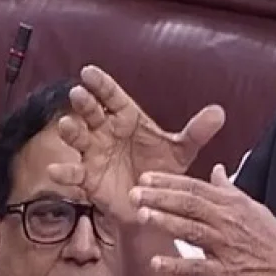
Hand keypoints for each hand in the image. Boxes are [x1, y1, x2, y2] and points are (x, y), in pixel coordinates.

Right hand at [49, 65, 225, 219]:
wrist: (155, 204)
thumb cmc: (164, 169)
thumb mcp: (182, 151)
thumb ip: (197, 132)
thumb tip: (220, 112)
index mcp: (127, 119)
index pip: (113, 97)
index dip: (101, 84)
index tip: (89, 71)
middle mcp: (107, 132)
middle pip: (93, 113)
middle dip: (85, 103)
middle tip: (78, 93)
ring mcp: (95, 154)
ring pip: (79, 138)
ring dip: (71, 132)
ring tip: (67, 126)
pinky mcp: (89, 179)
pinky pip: (74, 174)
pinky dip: (64, 172)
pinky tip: (56, 170)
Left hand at [133, 165, 275, 275]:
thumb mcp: (255, 210)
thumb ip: (230, 191)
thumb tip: (216, 170)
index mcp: (234, 205)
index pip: (197, 187)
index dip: (170, 181)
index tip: (146, 177)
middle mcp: (230, 222)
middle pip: (190, 204)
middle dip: (160, 197)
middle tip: (133, 193)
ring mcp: (229, 248)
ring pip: (192, 231)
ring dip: (166, 223)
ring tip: (142, 216)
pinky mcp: (229, 274)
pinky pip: (199, 268)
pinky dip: (177, 266)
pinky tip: (157, 263)